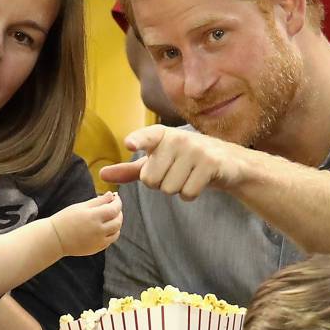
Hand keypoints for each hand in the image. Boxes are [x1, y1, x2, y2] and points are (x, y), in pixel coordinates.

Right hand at [51, 192, 122, 256]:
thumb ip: (98, 201)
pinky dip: (112, 233)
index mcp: (93, 217)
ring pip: (117, 232)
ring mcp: (98, 241)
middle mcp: (98, 230)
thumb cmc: (65, 219)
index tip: (116, 198)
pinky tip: (106, 227)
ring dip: (117, 223)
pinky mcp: (97, 248)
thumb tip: (112, 194)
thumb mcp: (81, 206)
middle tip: (114, 206)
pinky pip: (110, 240)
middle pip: (118, 221)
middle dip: (119, 212)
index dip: (118, 202)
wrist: (55, 238)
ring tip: (111, 217)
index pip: (114, 209)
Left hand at [100, 125, 245, 199]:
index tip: (130, 145)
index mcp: (161, 135)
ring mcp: (195, 149)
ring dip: (177, 190)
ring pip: (169, 189)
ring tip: (188, 176)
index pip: (146, 137)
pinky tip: (198, 181)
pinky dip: (190, 194)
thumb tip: (102, 174)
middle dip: (161, 184)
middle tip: (176, 173)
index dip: (138, 141)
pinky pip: (187, 193)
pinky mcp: (210, 163)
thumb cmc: (185, 161)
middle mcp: (177, 138)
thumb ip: (129, 170)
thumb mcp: (157, 163)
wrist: (226, 163)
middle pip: (151, 179)